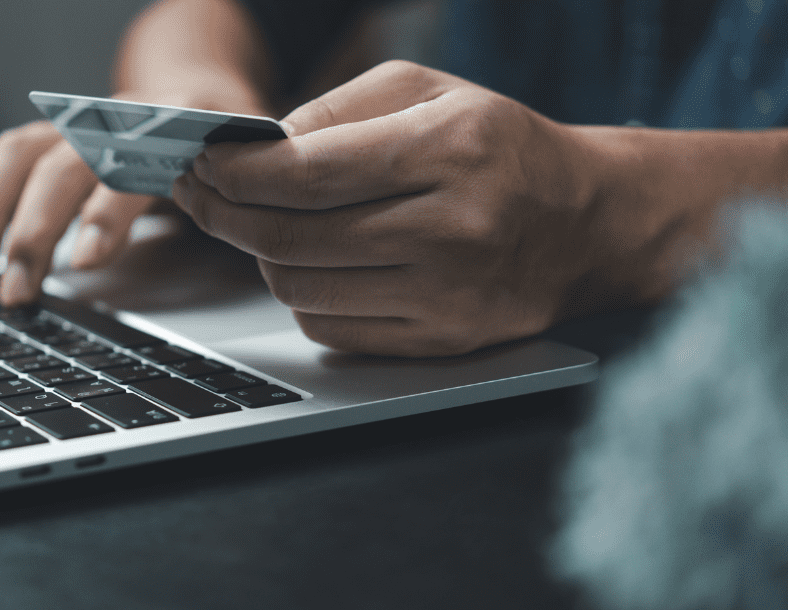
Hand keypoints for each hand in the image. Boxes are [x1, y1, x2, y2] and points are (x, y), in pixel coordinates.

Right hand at [0, 88, 270, 306]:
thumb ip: (241, 204)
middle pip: (62, 165)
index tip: (86, 261)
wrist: (201, 92)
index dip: (107, 213)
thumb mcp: (249, 174)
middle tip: (15, 290)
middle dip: (32, 230)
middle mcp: (117, 121)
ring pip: (20, 156)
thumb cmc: (228, 147)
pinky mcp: (51, 142)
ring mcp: (77, 128)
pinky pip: (1, 162)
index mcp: (175, 129)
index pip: (133, 168)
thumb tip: (246, 246)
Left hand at [172, 60, 611, 356]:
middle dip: (224, 216)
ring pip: (301, 290)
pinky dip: (302, 297)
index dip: (237, 172)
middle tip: (201, 196)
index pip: (307, 172)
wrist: (587, 224)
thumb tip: (257, 148)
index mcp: (450, 150)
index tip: (204, 163)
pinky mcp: (442, 342)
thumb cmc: (500, 148)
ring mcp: (448, 295)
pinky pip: (332, 331)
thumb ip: (338, 108)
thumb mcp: (429, 91)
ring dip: (260, 257)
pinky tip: (311, 265)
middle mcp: (452, 228)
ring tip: (257, 226)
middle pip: (292, 238)